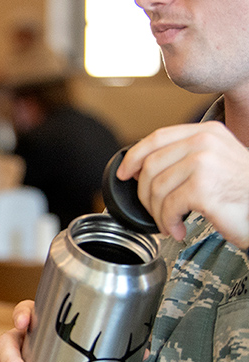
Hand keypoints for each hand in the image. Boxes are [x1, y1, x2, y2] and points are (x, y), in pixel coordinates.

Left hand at [119, 122, 248, 244]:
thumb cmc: (243, 191)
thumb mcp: (216, 161)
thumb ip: (185, 156)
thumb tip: (141, 166)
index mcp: (206, 132)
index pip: (157, 137)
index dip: (134, 156)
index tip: (124, 173)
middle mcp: (205, 142)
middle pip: (151, 165)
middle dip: (144, 193)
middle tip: (155, 210)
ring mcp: (204, 163)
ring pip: (156, 188)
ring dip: (157, 212)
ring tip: (169, 222)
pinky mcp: (203, 188)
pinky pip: (168, 206)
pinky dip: (167, 222)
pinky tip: (178, 229)